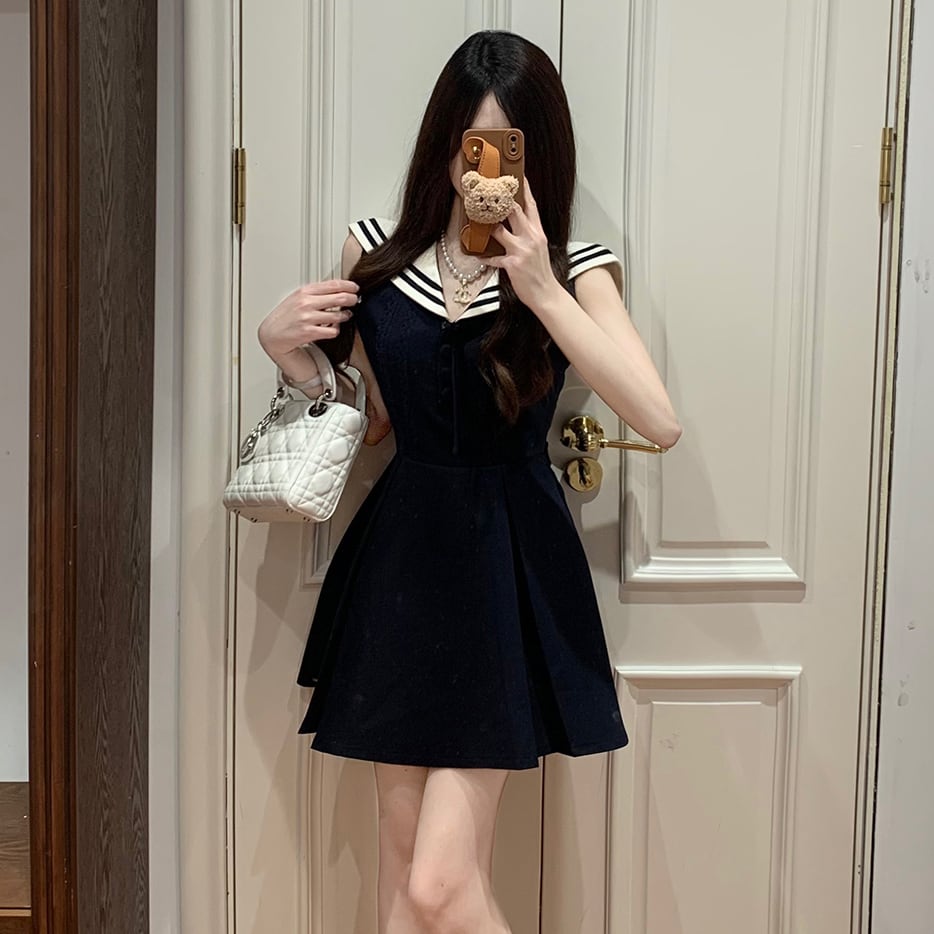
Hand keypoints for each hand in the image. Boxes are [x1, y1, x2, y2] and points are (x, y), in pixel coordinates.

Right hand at [257, 279, 358, 357]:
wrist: (272, 334)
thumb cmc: (285, 317)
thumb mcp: (297, 298)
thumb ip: (314, 293)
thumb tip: (336, 289)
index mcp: (304, 291)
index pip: (333, 284)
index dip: (348, 285)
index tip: (355, 287)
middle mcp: (306, 303)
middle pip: (339, 297)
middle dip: (352, 299)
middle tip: (355, 300)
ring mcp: (308, 318)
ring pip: (339, 315)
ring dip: (345, 315)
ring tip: (345, 315)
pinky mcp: (309, 332)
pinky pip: (333, 330)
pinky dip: (336, 329)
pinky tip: (333, 327)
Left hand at [485, 182, 561, 310]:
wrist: (546, 293)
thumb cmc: (541, 273)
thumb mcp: (539, 249)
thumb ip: (529, 235)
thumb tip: (515, 225)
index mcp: (538, 232)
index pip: (531, 206)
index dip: (524, 189)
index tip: (518, 175)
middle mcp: (531, 238)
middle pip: (514, 211)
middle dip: (501, 200)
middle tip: (488, 190)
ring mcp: (521, 250)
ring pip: (500, 231)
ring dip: (487, 227)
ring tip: (477, 221)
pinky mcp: (512, 264)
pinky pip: (493, 258)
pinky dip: (485, 257)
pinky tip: (478, 256)